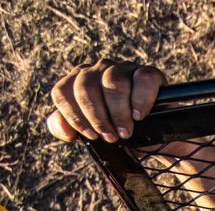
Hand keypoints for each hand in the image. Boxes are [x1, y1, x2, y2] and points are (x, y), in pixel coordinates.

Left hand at [46, 62, 163, 142]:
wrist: (151, 133)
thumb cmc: (114, 129)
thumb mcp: (88, 130)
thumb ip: (64, 127)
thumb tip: (64, 130)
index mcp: (78, 81)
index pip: (63, 91)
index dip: (74, 115)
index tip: (90, 135)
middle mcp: (98, 70)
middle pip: (85, 85)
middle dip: (97, 116)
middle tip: (110, 137)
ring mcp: (123, 69)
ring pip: (112, 81)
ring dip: (118, 111)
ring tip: (124, 132)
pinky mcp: (147, 73)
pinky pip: (142, 78)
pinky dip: (140, 99)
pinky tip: (139, 115)